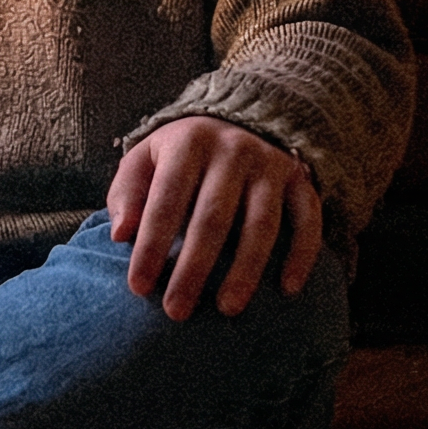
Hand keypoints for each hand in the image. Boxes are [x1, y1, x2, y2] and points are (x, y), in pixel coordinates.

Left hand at [106, 116, 322, 319]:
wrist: (239, 117)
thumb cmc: (180, 154)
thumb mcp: (145, 159)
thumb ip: (127, 194)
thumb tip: (119, 236)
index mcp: (188, 142)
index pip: (166, 200)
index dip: (151, 245)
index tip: (138, 288)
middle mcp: (233, 150)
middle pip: (212, 217)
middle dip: (193, 268)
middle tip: (177, 311)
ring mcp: (271, 165)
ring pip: (261, 224)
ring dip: (245, 270)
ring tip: (228, 309)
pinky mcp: (302, 179)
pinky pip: (308, 219)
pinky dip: (301, 254)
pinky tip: (287, 289)